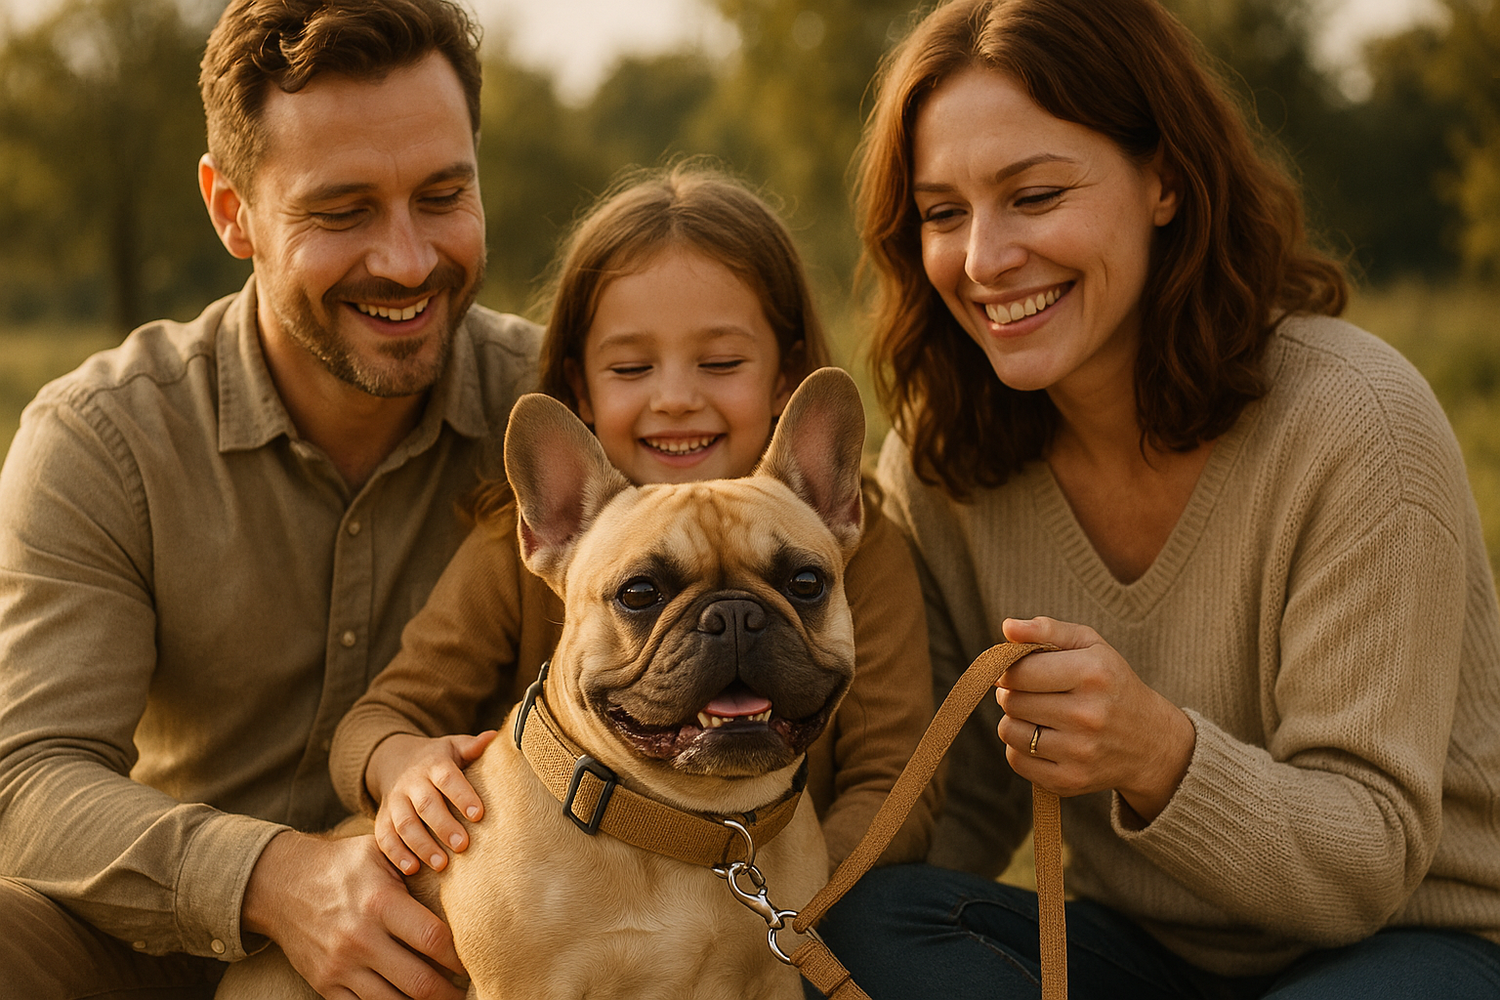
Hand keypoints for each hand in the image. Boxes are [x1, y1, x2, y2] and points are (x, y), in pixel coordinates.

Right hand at [242, 831, 465, 999]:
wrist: (281, 885)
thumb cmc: (342, 865)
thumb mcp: (378, 854)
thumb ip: (416, 863)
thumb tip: (463, 873)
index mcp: (380, 903)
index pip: (433, 939)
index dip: (460, 956)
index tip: (475, 958)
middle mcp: (361, 939)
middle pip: (420, 981)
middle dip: (450, 992)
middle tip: (467, 990)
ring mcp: (341, 967)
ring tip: (443, 999)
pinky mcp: (326, 985)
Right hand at [367, 731, 496, 873]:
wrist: (395, 760)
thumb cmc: (437, 758)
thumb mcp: (453, 747)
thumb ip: (472, 746)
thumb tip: (494, 737)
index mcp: (434, 764)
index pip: (448, 778)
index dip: (462, 795)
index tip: (478, 814)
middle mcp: (412, 783)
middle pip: (426, 804)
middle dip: (444, 825)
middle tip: (463, 845)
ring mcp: (395, 801)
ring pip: (404, 823)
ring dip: (421, 845)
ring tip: (441, 864)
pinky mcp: (382, 818)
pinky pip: (384, 837)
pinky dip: (396, 854)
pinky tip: (411, 869)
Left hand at [997, 617, 1194, 822]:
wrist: (1151, 742)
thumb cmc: (1112, 684)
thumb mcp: (1090, 646)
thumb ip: (1047, 630)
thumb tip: (1006, 627)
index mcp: (1092, 674)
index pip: (1019, 672)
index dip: (1008, 669)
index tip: (1015, 670)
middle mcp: (1087, 715)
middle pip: (1011, 701)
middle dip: (1013, 693)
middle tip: (1031, 692)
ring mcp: (1079, 752)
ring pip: (1009, 731)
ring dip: (1015, 720)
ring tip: (1038, 715)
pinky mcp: (1070, 780)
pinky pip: (1017, 760)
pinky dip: (1021, 748)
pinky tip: (1044, 739)